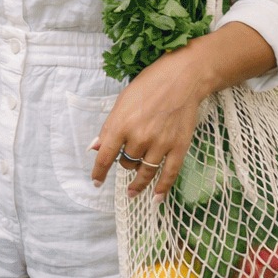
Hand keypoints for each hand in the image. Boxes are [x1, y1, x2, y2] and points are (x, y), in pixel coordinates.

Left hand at [90, 46, 208, 197]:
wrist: (182, 79)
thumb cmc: (148, 86)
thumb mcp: (121, 102)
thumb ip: (109, 128)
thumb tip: (96, 148)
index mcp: (121, 124)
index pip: (105, 156)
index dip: (99, 172)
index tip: (96, 182)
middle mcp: (139, 137)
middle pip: (126, 162)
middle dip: (125, 161)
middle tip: (128, 156)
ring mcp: (160, 144)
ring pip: (144, 171)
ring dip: (137, 182)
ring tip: (132, 192)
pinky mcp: (179, 147)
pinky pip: (168, 174)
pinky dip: (162, 188)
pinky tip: (155, 198)